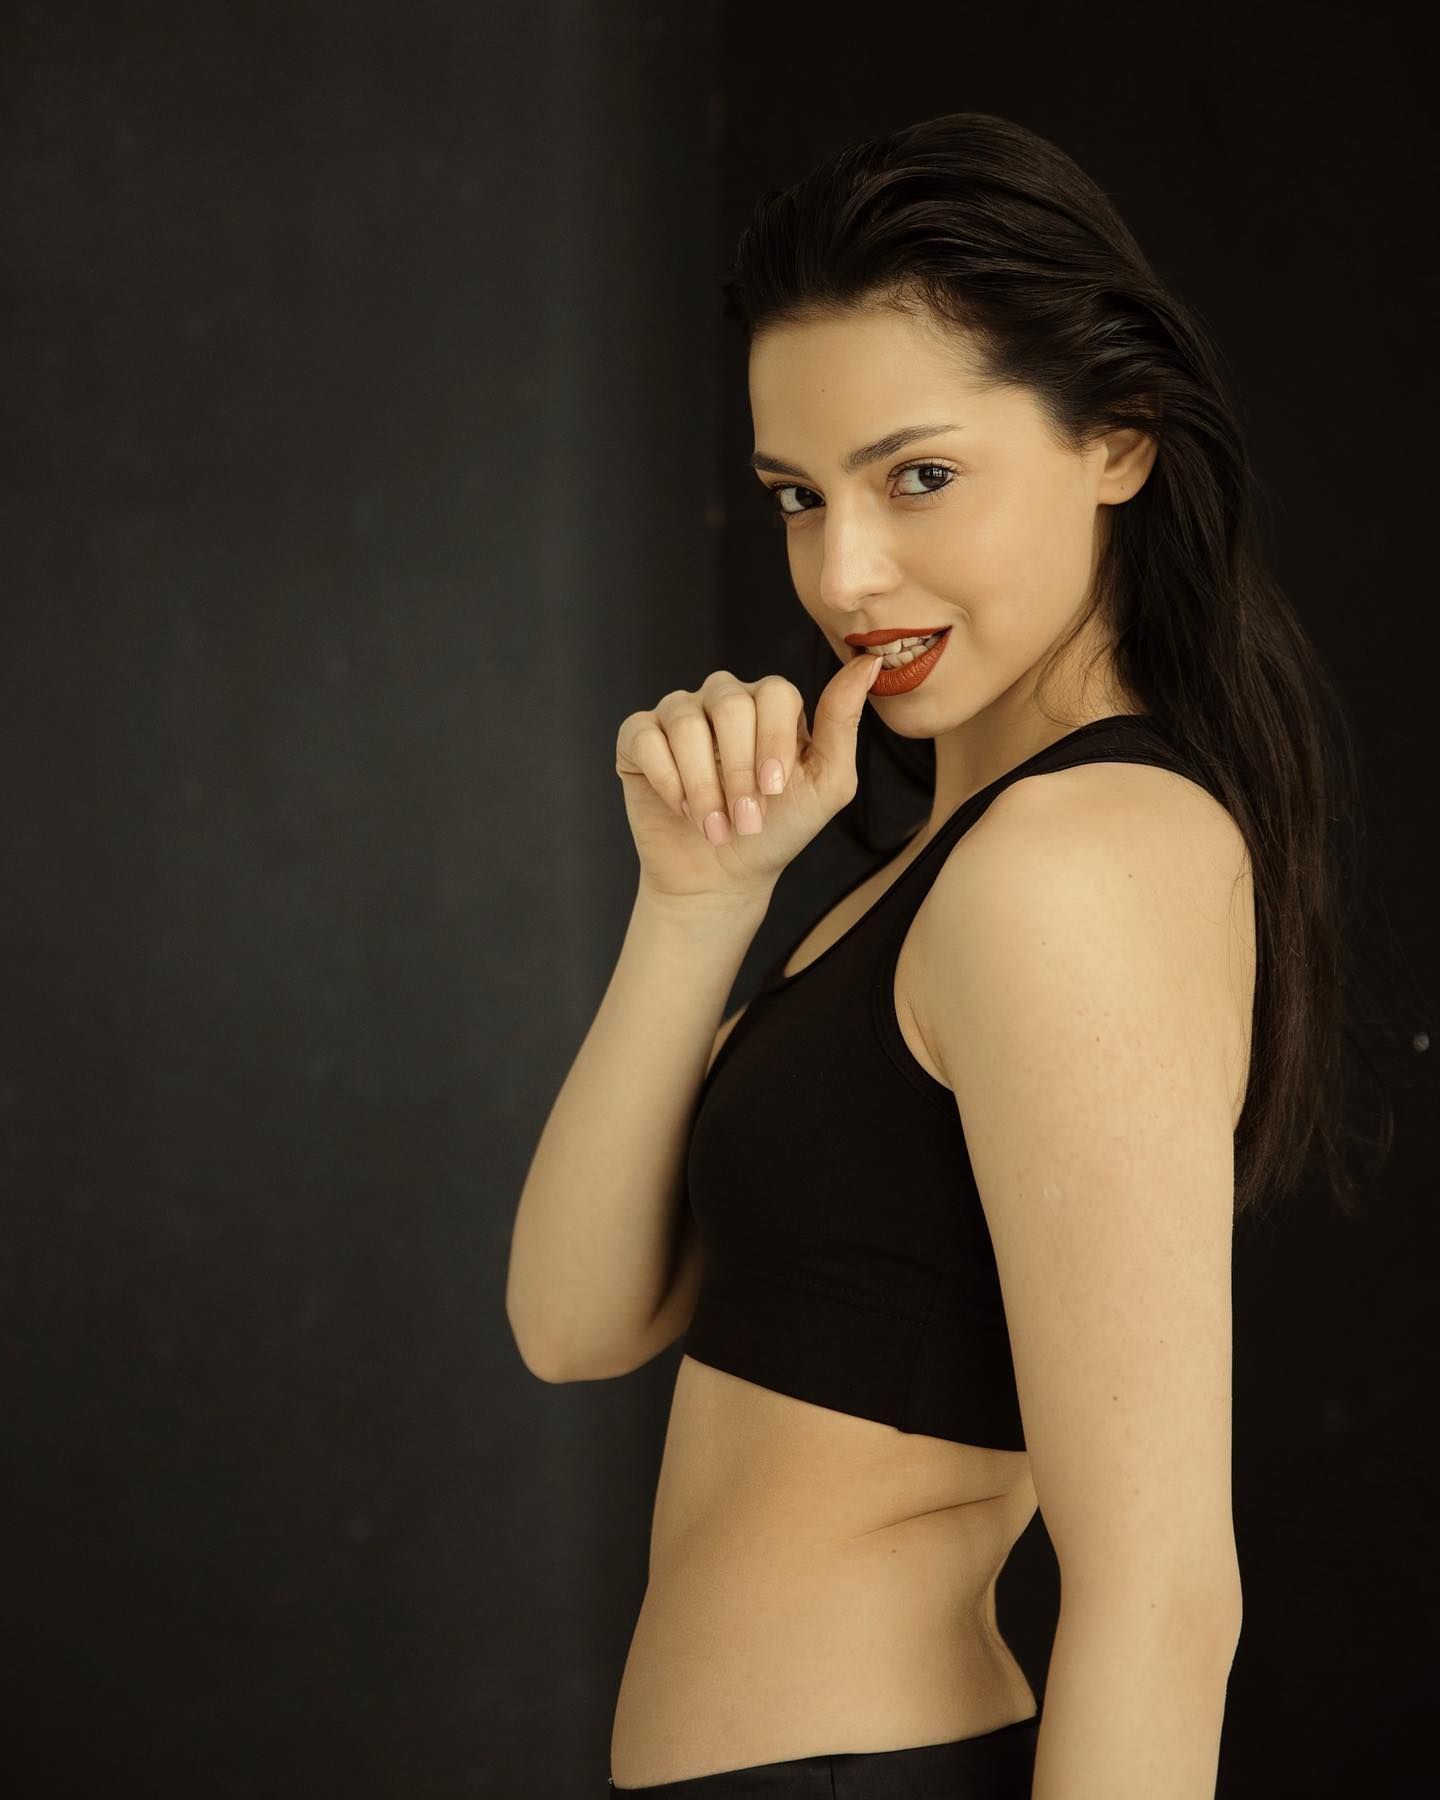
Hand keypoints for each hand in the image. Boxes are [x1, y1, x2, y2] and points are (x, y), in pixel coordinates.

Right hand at [614, 649, 882, 905]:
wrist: (722, 876)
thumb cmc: (777, 830)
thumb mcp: (826, 783)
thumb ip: (843, 723)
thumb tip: (867, 662)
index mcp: (770, 703)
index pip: (774, 693)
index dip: (774, 742)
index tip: (775, 791)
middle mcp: (724, 699)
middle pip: (729, 704)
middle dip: (738, 772)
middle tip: (746, 822)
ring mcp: (679, 713)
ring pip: (685, 721)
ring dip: (702, 785)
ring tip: (714, 827)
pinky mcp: (638, 736)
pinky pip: (644, 735)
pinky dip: (666, 778)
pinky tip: (680, 809)